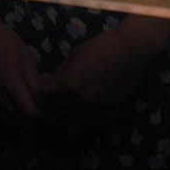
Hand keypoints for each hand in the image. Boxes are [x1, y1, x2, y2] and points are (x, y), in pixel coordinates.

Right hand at [0, 0, 51, 117]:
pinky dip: (8, 98)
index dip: (38, 112)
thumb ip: (32, 77)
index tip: (47, 108)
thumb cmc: (4, 40)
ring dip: (17, 105)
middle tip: (39, 102)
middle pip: (16, 112)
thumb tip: (41, 93)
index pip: (27, 109)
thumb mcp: (25, 55)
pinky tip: (15, 86)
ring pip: (6, 106)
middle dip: (27, 110)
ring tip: (28, 94)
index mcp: (10, 84)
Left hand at [40, 14, 169, 109]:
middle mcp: (81, 100)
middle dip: (50, 107)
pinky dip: (87, 120)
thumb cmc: (101, 46)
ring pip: (74, 122)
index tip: (40, 89)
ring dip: (68, 117)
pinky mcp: (111, 111)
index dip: (38, 92)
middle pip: (56, 112)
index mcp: (69, 84)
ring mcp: (97, 108)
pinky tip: (85, 113)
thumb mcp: (75, 54)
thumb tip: (55, 80)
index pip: (42, 95)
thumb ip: (63, 71)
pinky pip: (94, 123)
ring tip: (66, 110)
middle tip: (51, 101)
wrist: (132, 50)